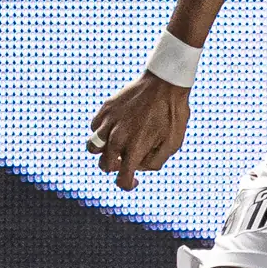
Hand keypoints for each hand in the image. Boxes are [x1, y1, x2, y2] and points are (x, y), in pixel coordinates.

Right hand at [87, 71, 190, 190]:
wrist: (166, 83)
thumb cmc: (173, 114)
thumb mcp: (173, 142)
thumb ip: (155, 161)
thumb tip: (138, 167)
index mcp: (135, 149)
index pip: (121, 179)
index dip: (127, 184)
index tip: (133, 181)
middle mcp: (117, 138)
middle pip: (105, 165)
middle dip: (116, 166)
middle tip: (128, 156)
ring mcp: (108, 123)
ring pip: (92, 147)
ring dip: (103, 150)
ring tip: (116, 143)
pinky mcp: (105, 109)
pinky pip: (94, 127)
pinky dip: (102, 131)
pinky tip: (116, 126)